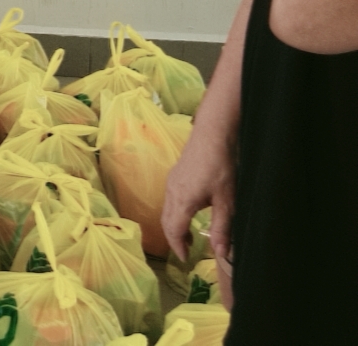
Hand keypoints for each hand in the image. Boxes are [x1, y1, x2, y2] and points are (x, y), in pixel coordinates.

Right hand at [162, 124, 234, 264]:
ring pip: (167, 210)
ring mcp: (171, 181)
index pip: (173, 230)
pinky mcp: (175, 175)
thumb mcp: (226, 201)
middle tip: (187, 252)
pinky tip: (190, 213)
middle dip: (174, 239)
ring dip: (175, 226)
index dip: (178, 247)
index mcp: (182, 200)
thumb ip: (221, 228)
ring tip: (190, 237)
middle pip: (166, 221)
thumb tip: (220, 253)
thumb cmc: (221, 167)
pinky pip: (170, 200)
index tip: (186, 259)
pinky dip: (176, 213)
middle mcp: (171, 192)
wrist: (213, 134)